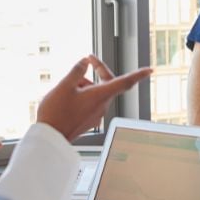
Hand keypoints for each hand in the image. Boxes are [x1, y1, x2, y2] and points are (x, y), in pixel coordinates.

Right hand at [36, 56, 151, 141]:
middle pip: (107, 83)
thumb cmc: (56, 113)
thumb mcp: (64, 85)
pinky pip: (90, 102)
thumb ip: (77, 71)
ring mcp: (96, 115)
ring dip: (85, 85)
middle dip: (97, 72)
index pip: (125, 82)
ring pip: (96, 92)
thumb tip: (85, 62)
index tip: (150, 70)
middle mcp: (102, 106)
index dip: (138, 75)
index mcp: (100, 96)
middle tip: (87, 61)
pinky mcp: (89, 121)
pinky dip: (82, 95)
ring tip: (67, 87)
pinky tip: (67, 98)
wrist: (50, 138)